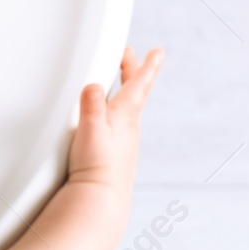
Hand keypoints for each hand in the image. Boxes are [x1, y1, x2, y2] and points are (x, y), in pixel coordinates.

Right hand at [66, 46, 163, 195]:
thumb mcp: (90, 131)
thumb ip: (91, 107)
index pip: (139, 83)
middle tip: (131, 54)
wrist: (101, 197)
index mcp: (125, 115)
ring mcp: (126, 138)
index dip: (148, 65)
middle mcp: (129, 124)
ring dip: (127, 86)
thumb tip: (93, 85)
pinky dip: (119, 107)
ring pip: (129, 105)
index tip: (158, 52)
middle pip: (135, 90)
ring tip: (122, 76)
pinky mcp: (118, 149)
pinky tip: (111, 113)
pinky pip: (121, 120)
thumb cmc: (96, 166)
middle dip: (133, 69)